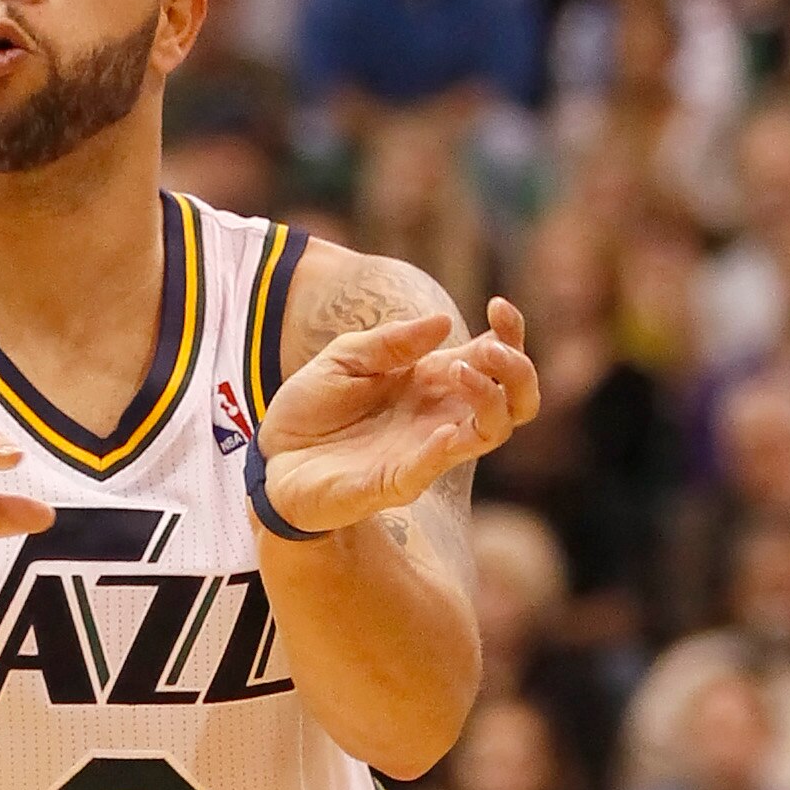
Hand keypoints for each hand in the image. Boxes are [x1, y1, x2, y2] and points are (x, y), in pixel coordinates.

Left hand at [253, 298, 537, 535]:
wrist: (272, 458)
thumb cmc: (311, 409)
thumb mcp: (346, 356)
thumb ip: (391, 341)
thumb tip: (444, 324)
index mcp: (431, 382)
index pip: (496, 360)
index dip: (511, 333)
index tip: (499, 305)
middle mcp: (439, 417)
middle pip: (515, 401)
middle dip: (517, 370)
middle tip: (491, 349)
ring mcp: (423, 452)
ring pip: (492, 432)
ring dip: (490, 398)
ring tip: (460, 370)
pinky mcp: (395, 483)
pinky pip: (435, 467)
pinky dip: (447, 447)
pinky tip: (446, 429)